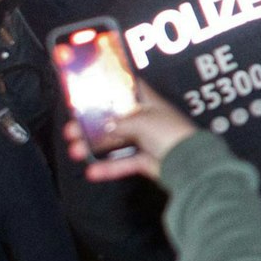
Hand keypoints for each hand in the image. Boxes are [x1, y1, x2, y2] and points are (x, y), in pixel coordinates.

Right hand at [65, 79, 198, 183]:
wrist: (188, 163)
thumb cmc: (170, 133)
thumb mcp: (142, 121)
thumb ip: (120, 123)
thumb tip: (105, 127)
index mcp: (148, 102)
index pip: (127, 90)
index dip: (110, 89)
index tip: (89, 91)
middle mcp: (146, 120)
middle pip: (114, 119)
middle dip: (91, 124)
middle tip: (72, 128)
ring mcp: (145, 141)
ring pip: (114, 142)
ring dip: (93, 146)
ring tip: (75, 149)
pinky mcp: (144, 161)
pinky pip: (122, 163)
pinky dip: (108, 168)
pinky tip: (91, 171)